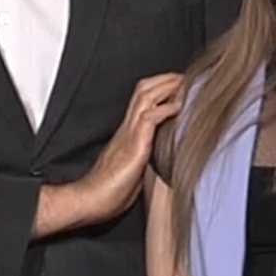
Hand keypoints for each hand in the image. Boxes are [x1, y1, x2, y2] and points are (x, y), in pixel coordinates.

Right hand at [75, 73, 183, 223]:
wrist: (91, 201)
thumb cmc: (109, 192)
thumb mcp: (132, 168)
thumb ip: (144, 157)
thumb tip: (160, 158)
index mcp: (127, 133)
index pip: (143, 100)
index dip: (160, 88)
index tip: (178, 84)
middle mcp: (127, 128)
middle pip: (144, 89)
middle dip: (166, 79)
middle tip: (185, 75)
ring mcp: (129, 134)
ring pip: (145, 96)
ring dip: (166, 86)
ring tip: (184, 82)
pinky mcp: (134, 145)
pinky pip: (150, 118)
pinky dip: (165, 109)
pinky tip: (179, 106)